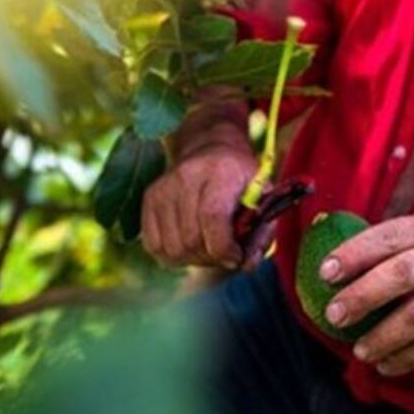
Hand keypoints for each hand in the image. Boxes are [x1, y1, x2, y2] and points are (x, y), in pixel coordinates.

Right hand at [141, 142, 262, 269]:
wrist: (211, 149)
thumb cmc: (242, 179)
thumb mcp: (264, 198)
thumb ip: (262, 232)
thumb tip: (247, 265)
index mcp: (222, 171)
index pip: (212, 217)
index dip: (224, 247)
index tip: (236, 257)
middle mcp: (186, 176)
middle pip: (191, 239)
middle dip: (212, 257)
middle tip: (225, 253)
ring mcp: (163, 188)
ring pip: (172, 249)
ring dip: (194, 259)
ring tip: (209, 247)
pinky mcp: (149, 199)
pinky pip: (154, 246)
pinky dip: (174, 256)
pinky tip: (190, 243)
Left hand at [319, 211, 413, 376]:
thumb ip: (392, 244)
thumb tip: (331, 265)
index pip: (387, 237)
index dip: (354, 255)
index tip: (325, 273)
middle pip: (401, 276)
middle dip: (363, 297)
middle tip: (334, 316)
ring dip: (384, 337)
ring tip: (360, 350)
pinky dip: (408, 358)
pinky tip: (386, 364)